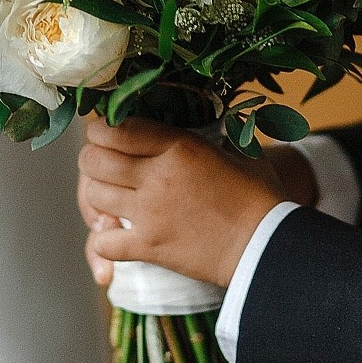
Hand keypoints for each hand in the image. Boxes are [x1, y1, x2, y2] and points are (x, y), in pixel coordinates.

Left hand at [76, 117, 288, 288]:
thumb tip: (208, 116)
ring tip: (112, 196)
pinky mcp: (150, 246)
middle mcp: (158, 176)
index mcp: (179, 147)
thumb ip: (213, 133)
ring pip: (94, 195)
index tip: (104, 132)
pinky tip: (116, 235)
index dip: (101, 128)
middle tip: (104, 164)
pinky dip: (103, 240)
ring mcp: (150, 213)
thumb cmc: (261, 197)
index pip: (116, 127)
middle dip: (92, 159)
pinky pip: (103, 241)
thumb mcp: (239, 151)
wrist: (269, 247)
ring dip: (97, 195)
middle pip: (93, 159)